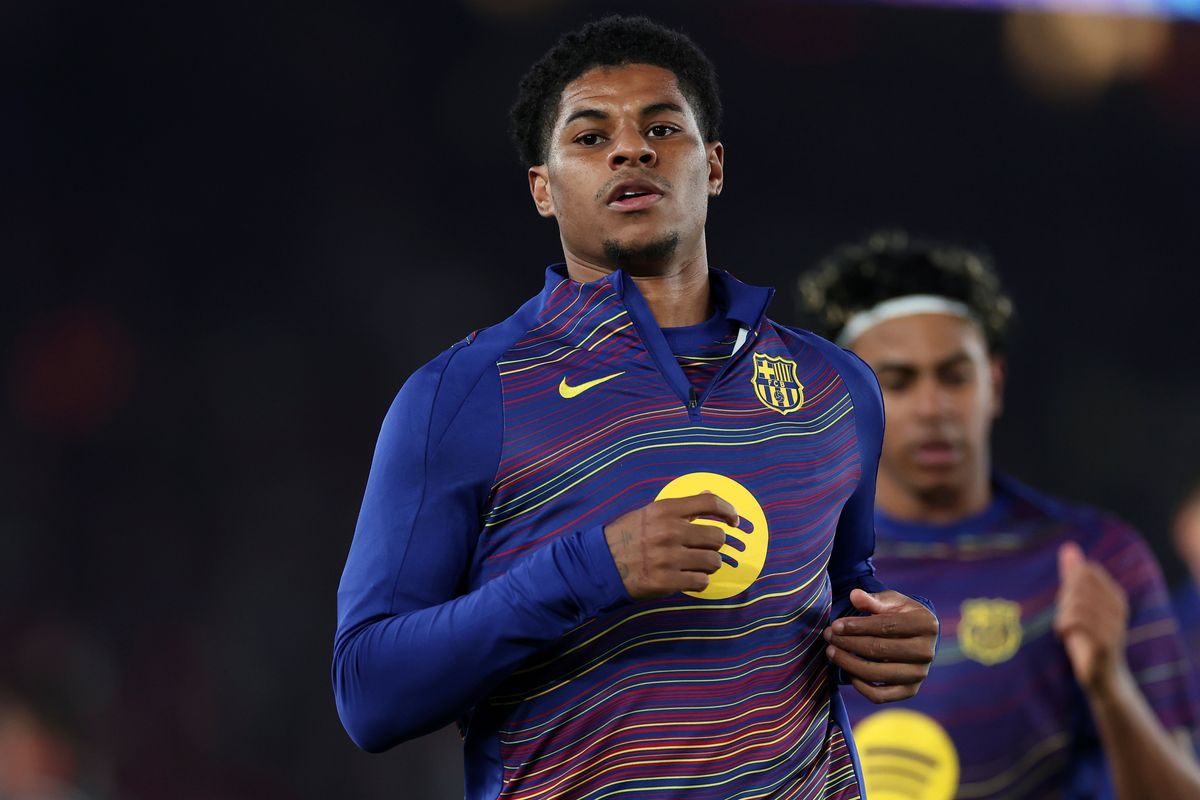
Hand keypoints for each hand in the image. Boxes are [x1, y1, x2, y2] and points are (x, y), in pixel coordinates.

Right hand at [604, 493, 737, 598]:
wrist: (600, 564)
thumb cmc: (626, 536)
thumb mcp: (650, 513)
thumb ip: (680, 508)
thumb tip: (709, 496)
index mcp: (665, 510)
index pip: (710, 503)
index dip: (728, 511)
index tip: (733, 520)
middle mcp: (669, 531)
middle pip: (717, 537)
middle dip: (715, 544)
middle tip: (705, 548)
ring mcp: (668, 558)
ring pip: (713, 561)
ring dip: (709, 565)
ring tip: (696, 565)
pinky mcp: (666, 582)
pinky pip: (701, 582)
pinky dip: (699, 581)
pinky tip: (688, 578)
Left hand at [823, 589, 937, 702]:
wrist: (917, 637)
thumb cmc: (900, 614)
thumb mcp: (891, 601)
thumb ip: (873, 599)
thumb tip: (854, 595)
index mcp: (926, 625)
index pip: (885, 626)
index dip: (857, 626)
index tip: (835, 625)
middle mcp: (927, 652)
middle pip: (879, 650)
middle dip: (848, 643)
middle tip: (828, 636)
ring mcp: (920, 674)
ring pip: (876, 673)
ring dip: (848, 663)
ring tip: (831, 651)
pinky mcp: (910, 691)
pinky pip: (880, 696)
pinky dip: (860, 686)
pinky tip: (847, 670)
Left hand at [1055, 541, 1128, 695]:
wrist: (1101, 676)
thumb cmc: (1087, 636)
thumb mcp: (1078, 603)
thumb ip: (1073, 575)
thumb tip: (1069, 546)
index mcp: (1115, 594)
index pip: (1085, 571)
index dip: (1069, 583)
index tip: (1067, 602)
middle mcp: (1119, 607)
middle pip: (1078, 585)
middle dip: (1063, 599)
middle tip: (1064, 618)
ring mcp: (1114, 625)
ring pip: (1076, 603)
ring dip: (1062, 615)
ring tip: (1063, 628)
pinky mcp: (1105, 642)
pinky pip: (1077, 622)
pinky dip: (1062, 626)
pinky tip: (1062, 636)